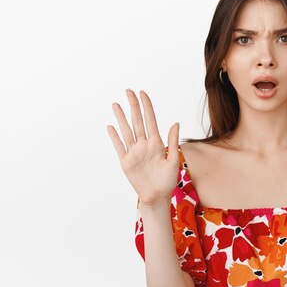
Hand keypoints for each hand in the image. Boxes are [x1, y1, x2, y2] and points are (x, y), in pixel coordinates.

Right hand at [107, 88, 179, 205]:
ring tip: (115, 104)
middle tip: (128, 91)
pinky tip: (111, 127)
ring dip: (121, 117)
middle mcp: (144, 145)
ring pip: (126, 131)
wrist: (157, 196)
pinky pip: (119, 146)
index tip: (142, 93)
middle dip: (133, 106)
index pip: (150, 120)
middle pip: (137, 121)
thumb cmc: (168, 181)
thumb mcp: (173, 161)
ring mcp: (134, 152)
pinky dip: (115, 137)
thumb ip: (172, 141)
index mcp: (156, 143)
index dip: (146, 106)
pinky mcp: (126, 162)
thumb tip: (175, 123)